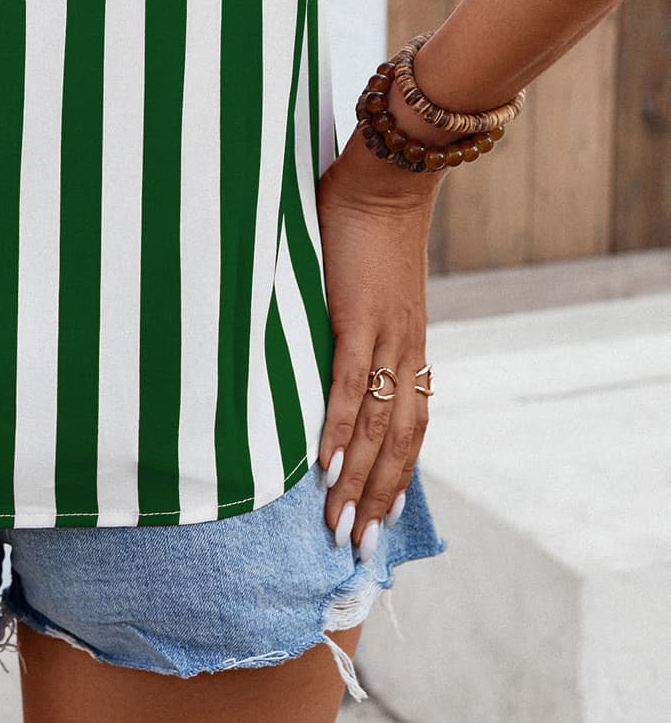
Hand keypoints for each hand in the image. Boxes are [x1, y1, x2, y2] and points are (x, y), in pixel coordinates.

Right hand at [315, 126, 441, 562]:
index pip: (411, 426)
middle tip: (356, 545)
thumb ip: (347, 320)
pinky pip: (350, 386)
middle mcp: (406, 350)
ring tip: (337, 522)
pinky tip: (327, 465)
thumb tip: (311, 347)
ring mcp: (385, 336)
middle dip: (379, 497)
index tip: (376, 516)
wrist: (386, 177)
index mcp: (408, 345)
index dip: (396, 475)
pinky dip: (341, 430)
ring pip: (381, 427)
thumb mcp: (364, 286)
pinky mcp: (359, 317)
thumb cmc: (365, 222)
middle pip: (402, 442)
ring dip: (360, 480)